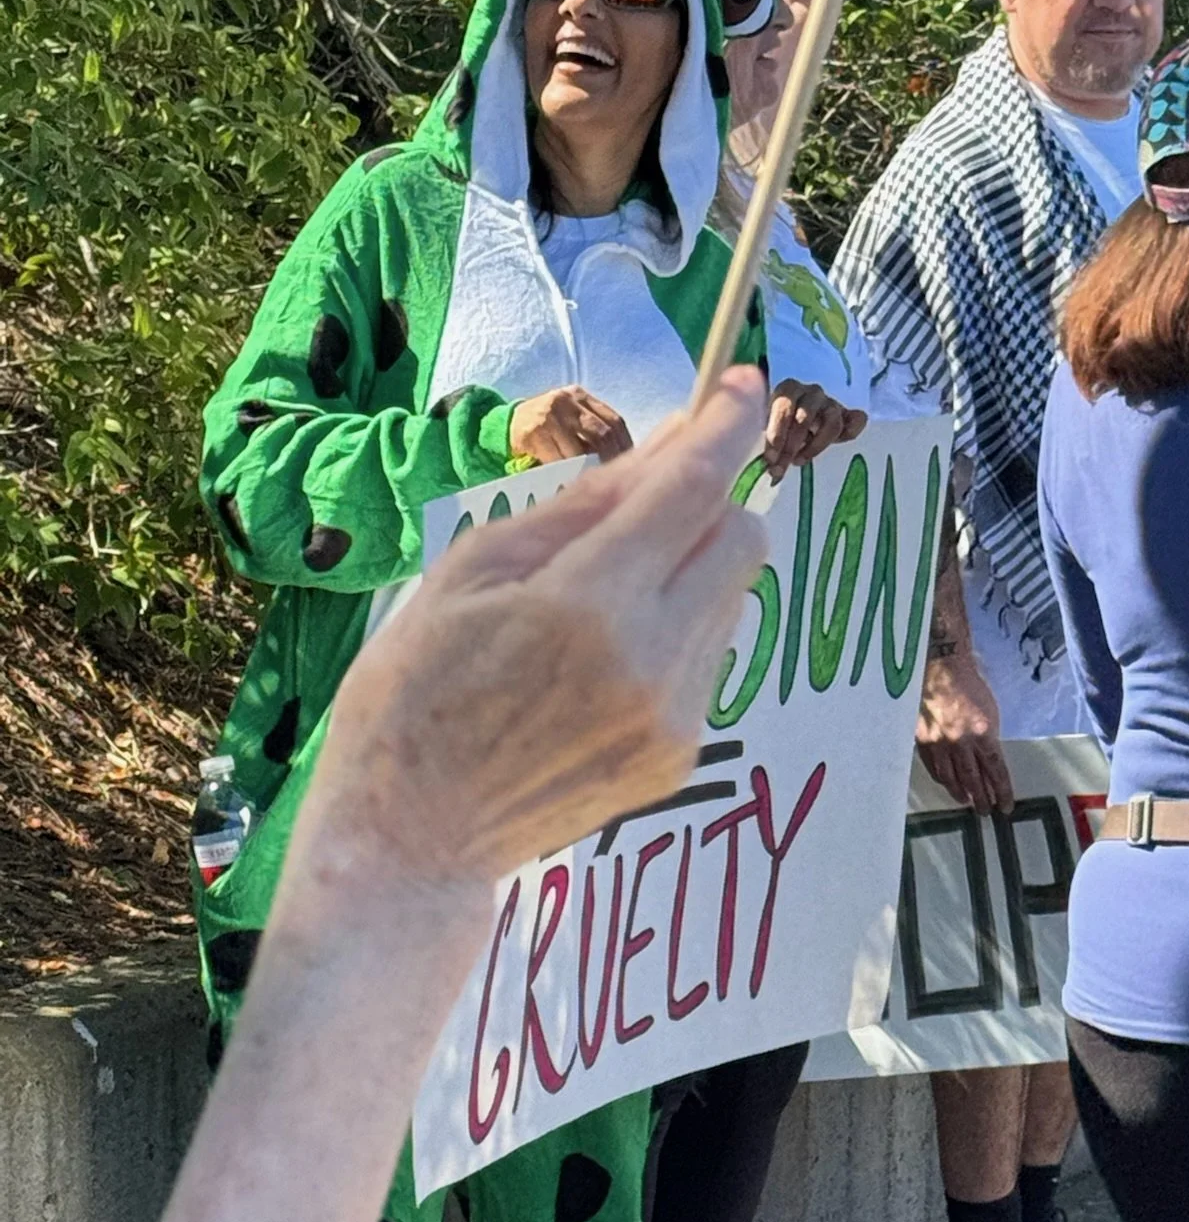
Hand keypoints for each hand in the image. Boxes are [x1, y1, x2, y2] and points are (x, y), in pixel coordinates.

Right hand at [303, 369, 769, 895]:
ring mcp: (675, 716)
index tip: (739, 383)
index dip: (726, 425)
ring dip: (692, 566)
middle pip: (742, 539)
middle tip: (651, 497)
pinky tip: (606, 653)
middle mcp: (651, 661)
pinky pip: (711, 655)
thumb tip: (671, 440)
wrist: (412, 838)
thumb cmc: (413, 688)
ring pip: (733, 597)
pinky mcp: (680, 754)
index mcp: (586, 605)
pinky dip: (679, 626)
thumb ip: (584, 505)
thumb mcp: (473, 570)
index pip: (694, 490)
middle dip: (711, 499)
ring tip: (603, 593)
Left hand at [763, 378, 867, 481]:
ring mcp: (830, 402)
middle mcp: (811, 392)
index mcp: (788, 389)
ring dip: (815, 446)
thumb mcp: (768, 430)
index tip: (770, 458)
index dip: (776, 433)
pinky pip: (856, 421)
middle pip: (805, 418)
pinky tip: (839, 443)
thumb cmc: (778, 427)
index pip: (783, 407)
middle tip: (781, 468)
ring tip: (799, 461)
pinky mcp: (847, 414)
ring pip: (831, 422)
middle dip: (791, 446)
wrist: (797, 422)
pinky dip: (851, 432)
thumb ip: (769, 445)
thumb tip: (772, 470)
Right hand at [917, 651, 1013, 812]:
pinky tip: (947, 784)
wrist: (941, 668)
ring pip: (951, 777)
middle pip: (973, 779)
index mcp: (983, 733)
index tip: (1006, 807)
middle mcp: (961, 742)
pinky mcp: (922, 739)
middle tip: (986, 812)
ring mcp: (939, 742)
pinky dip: (942, 779)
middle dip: (982, 798)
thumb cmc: (970, 686)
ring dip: (960, 793)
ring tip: (967, 803)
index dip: (1002, 791)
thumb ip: (988, 739)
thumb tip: (988, 763)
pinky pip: (933, 766)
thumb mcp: (990, 712)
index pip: (996, 771)